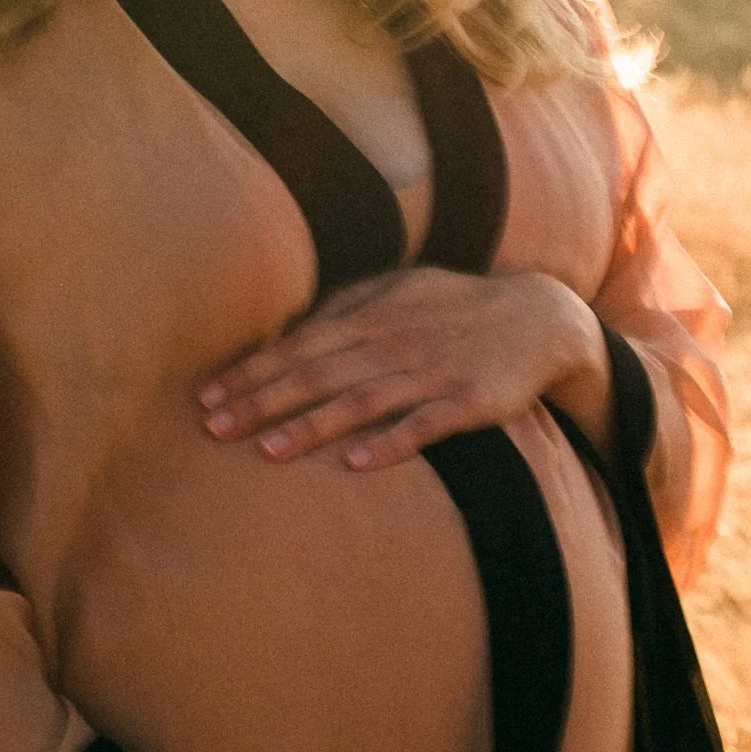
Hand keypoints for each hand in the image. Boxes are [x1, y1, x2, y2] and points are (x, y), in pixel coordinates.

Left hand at [199, 267, 610, 469]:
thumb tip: (293, 330)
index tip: (208, 397)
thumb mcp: (404, 288)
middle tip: (214, 429)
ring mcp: (434, 372)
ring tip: (268, 451)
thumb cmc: (459, 306)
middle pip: (319, 373)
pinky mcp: (470, 402)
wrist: (542, 318)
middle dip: (263, 401)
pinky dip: (390, 443)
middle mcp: (397, 341)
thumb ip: (350, 307)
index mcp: (375, 315)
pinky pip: (424, 425)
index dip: (253, 372)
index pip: (300, 345)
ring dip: (313, 426)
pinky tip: (356, 463)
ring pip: (362, 401)